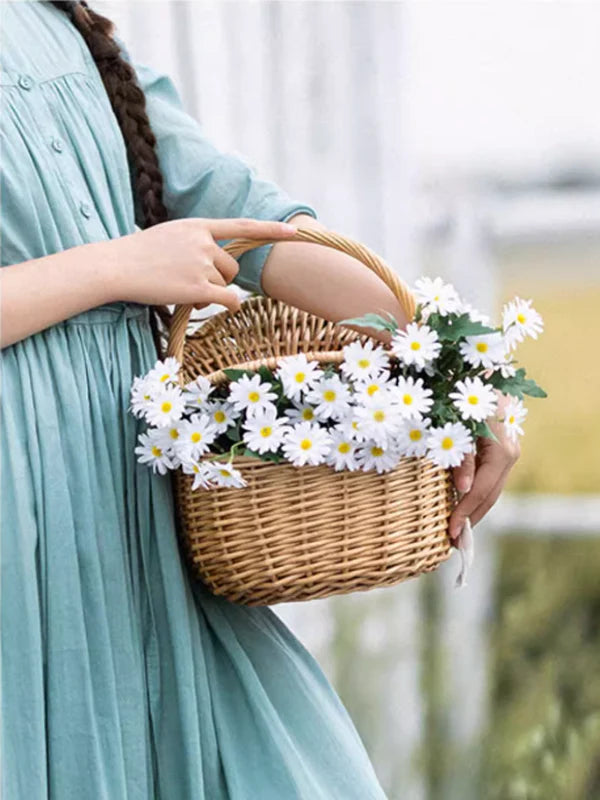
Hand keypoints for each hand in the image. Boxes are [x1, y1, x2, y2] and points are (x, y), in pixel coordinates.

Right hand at [107, 217, 298, 312]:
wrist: (116, 266)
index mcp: (198, 226)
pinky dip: (228, 305)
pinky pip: (227, 299)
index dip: (270, 230)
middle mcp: (203, 242)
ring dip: (212, 293)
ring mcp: (201, 264)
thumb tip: (215, 262)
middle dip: (219, 278)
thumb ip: (195, 242)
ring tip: (182, 291)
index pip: (242, 227)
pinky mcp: (197, 287)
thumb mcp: (169, 236)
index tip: (293, 232)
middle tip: (191, 283)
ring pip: (225, 284)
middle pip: (231, 266)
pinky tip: (218, 306)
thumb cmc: (138, 255)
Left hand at [448, 390, 520, 539]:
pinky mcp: (500, 448)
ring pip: (493, 488)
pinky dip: (477, 494)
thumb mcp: (456, 423)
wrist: (474, 368)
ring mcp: (508, 450)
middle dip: (472, 518)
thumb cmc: (460, 393)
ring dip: (475, 509)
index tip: (450, 532)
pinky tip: (463, 506)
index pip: (483, 489)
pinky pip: (491, 478)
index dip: (466, 512)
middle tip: (452, 542)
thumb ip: (460, 455)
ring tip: (457, 531)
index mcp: (501, 447)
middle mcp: (510, 451)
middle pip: (492, 494)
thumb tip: (463, 488)